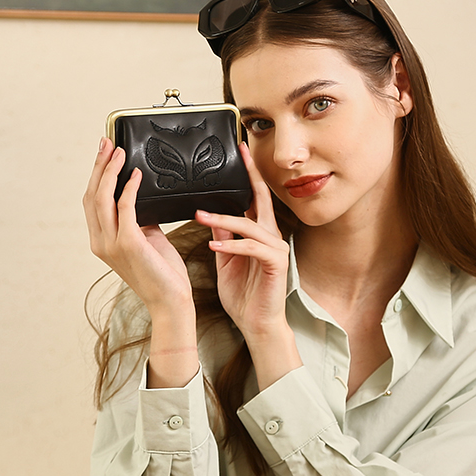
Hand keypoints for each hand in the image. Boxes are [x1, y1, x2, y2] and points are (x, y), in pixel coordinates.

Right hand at [83, 137, 193, 315]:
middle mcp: (101, 242)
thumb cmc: (162, 272)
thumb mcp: (147, 239)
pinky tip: (137, 175)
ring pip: (102, 198)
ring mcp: (112, 243)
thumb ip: (138, 218)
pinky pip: (125, 207)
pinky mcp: (129, 243)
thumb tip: (139, 194)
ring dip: (110, 171)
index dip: (95, 175)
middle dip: (98, 165)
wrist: (171, 300)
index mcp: (101, 241)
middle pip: (91, 195)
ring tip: (119, 152)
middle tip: (107, 142)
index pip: (90, 201)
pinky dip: (129, 187)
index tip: (103, 153)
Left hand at [196, 143, 300, 384]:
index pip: (251, 196)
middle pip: (260, 198)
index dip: (246, 174)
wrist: (256, 324)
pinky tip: (215, 245)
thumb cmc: (243, 294)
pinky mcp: (275, 265)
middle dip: (250, 175)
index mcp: (258, 232)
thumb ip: (222, 233)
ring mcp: (275, 249)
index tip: (239, 150)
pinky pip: (252, 249)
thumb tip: (209, 211)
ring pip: (250, 224)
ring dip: (224, 219)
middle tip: (240, 152)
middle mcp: (270, 235)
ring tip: (200, 215)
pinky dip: (233, 245)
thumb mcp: (225, 257)